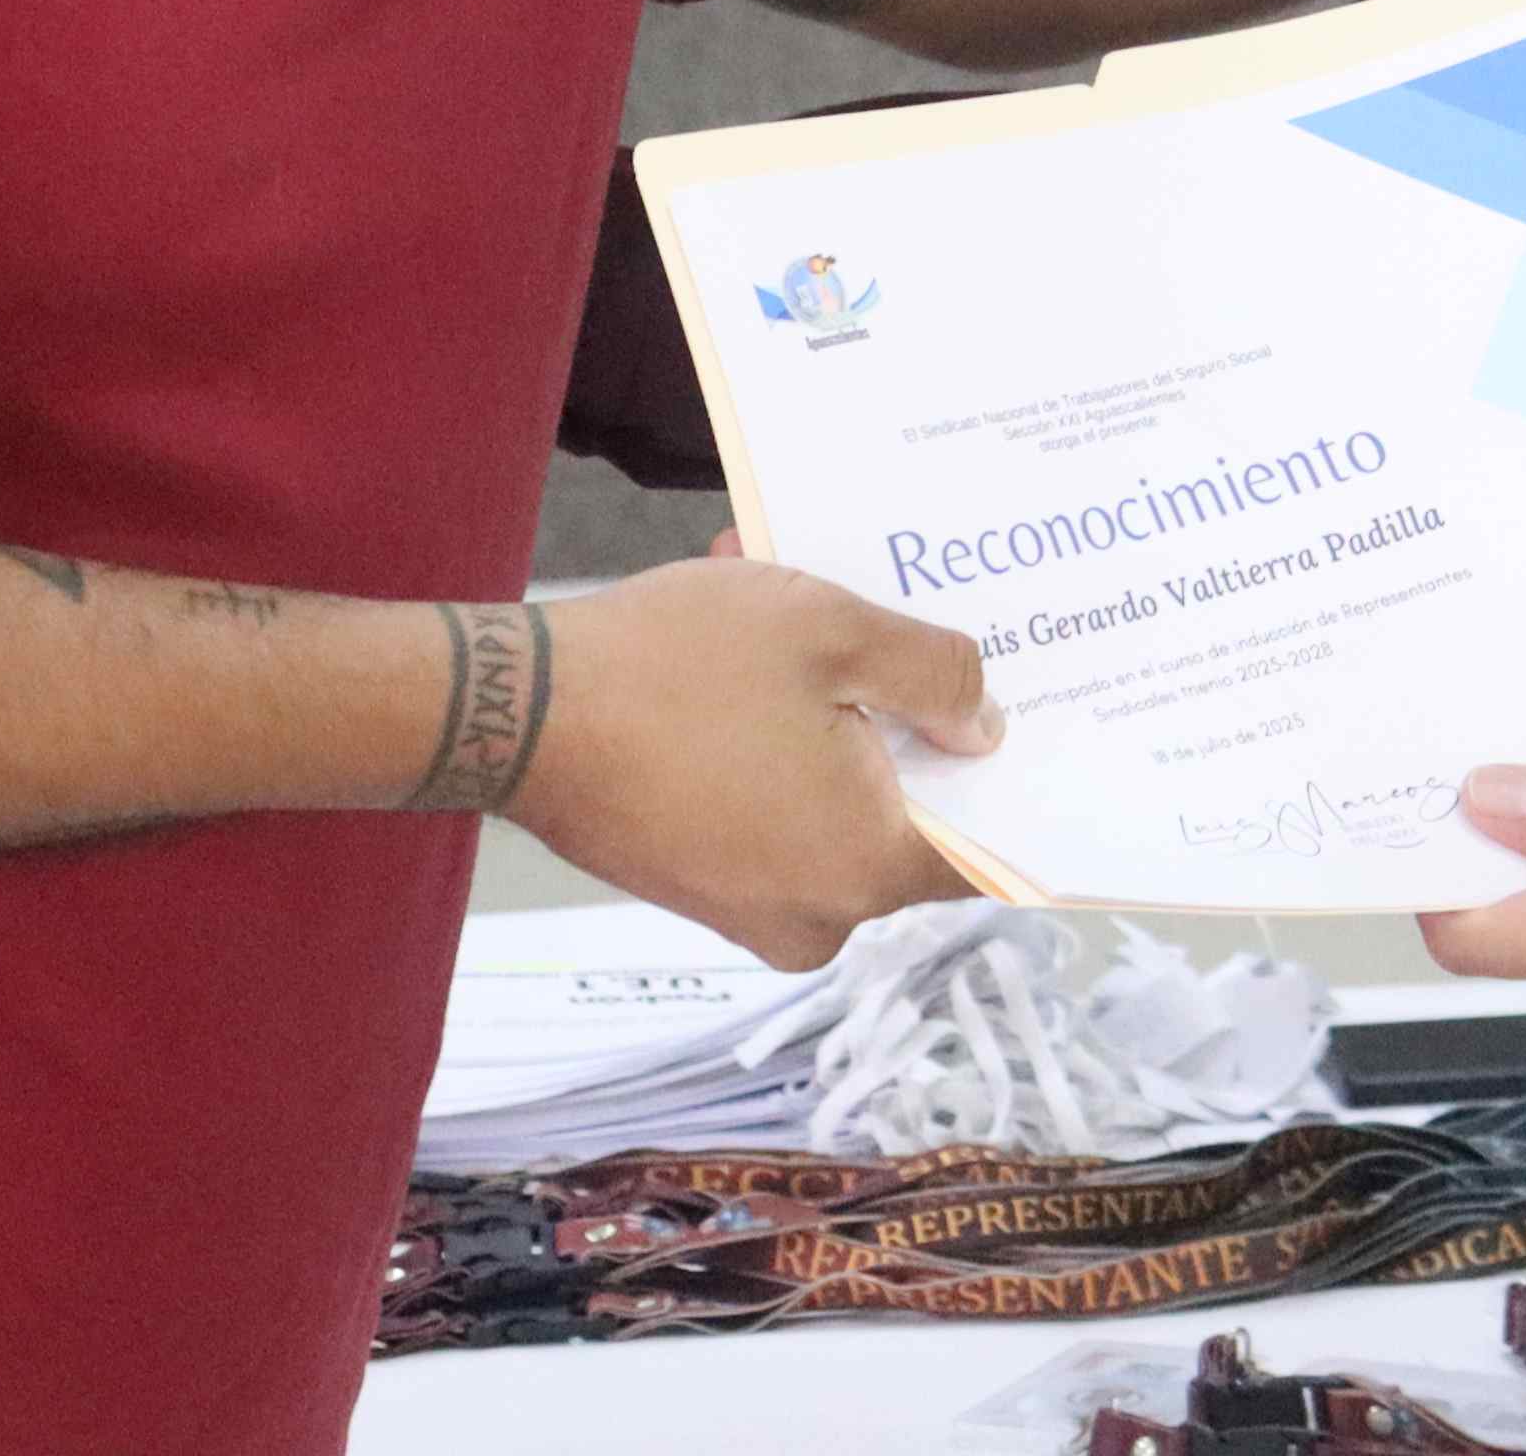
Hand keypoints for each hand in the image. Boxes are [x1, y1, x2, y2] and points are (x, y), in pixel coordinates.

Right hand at [508, 556, 997, 965]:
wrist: (518, 712)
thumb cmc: (680, 666)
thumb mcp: (832, 631)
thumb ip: (934, 676)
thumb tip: (984, 725)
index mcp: (867, 867)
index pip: (983, 849)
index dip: (1002, 777)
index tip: (1007, 714)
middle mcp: (815, 913)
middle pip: (898, 815)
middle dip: (896, 718)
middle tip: (887, 630)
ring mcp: (746, 908)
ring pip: (824, 801)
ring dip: (820, 716)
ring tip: (787, 612)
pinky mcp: (692, 884)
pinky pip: (765, 811)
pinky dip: (765, 743)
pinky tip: (737, 652)